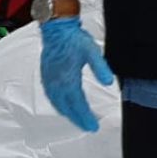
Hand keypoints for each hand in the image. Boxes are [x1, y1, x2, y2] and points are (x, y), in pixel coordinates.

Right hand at [40, 17, 114, 131]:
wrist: (57, 31)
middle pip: (67, 108)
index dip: (85, 117)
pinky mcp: (46, 77)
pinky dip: (60, 106)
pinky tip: (65, 106)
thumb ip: (101, 67)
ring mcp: (50, 81)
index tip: (93, 126)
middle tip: (88, 126)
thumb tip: (109, 82)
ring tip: (79, 119)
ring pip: (58, 104)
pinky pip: (52, 97)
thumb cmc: (74, 40)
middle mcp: (56, 84)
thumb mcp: (92, 52)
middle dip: (78, 119)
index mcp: (67, 80)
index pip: (77, 105)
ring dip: (68, 114)